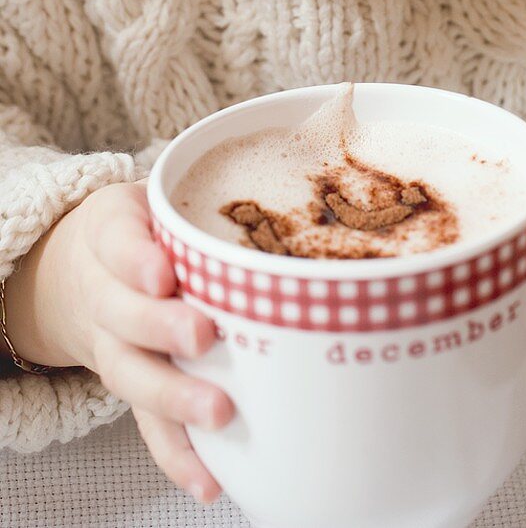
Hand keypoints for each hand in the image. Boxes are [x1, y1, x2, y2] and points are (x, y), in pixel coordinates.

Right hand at [15, 181, 233, 501]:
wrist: (91, 266)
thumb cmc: (149, 226)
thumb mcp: (164, 195)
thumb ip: (209, 197)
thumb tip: (291, 190)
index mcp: (110, 232)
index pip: (116, 242)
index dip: (136, 259)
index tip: (163, 273)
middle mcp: (104, 292)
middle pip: (121, 314)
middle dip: (160, 328)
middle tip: (202, 336)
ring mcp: (113, 345)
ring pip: (132, 375)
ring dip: (172, 397)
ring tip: (217, 412)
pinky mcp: (133, 386)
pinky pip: (147, 425)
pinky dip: (177, 454)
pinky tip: (210, 478)